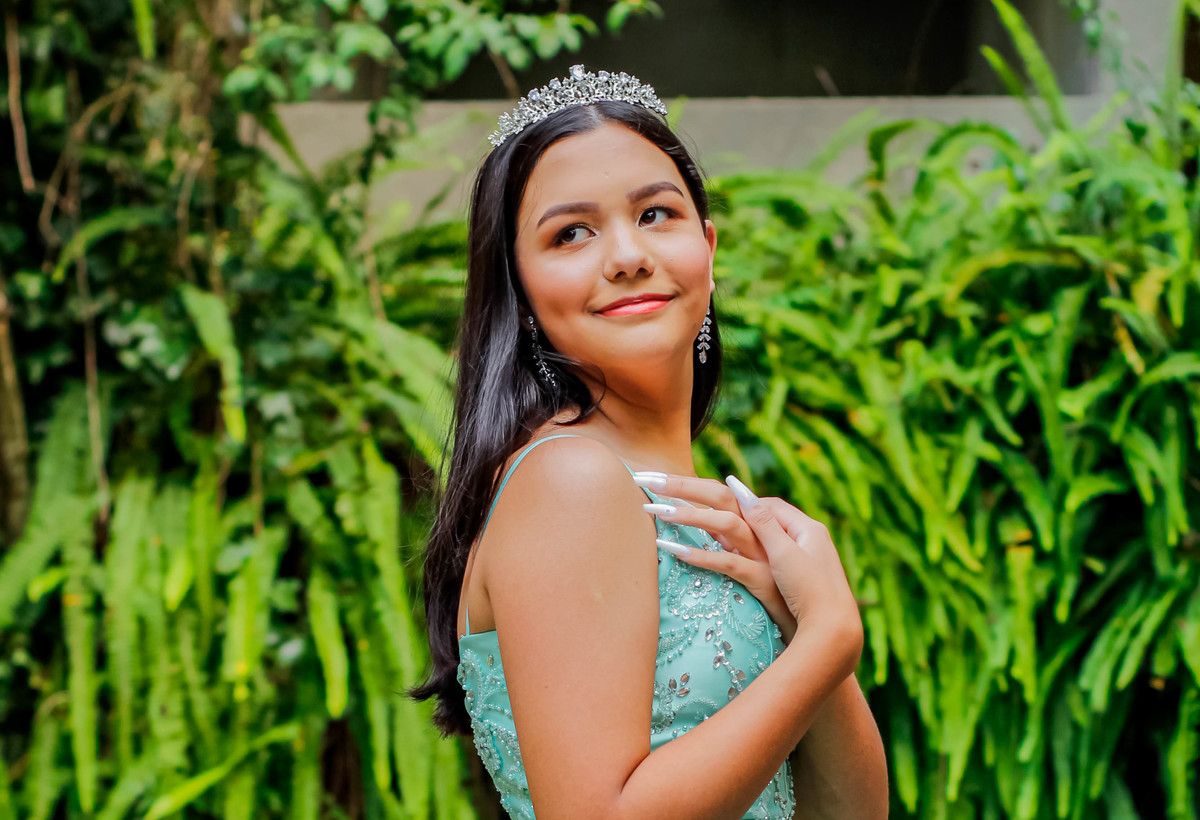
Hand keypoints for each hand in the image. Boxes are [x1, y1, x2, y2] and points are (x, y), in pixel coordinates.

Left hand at [637, 472, 795, 640]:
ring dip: (689, 515)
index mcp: (757, 523)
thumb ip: (730, 538)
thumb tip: (701, 522)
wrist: (821, 621)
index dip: (687, 483)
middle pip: (722, 496)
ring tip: (654, 510)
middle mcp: (762, 533)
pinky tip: (673, 551)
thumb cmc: (782, 590)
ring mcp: (764, 555)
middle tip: (647, 478)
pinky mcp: (763, 579)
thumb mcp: (751, 558)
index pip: (721, 492)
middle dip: (683, 485)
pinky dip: (701, 556)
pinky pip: (729, 563)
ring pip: (726, 524)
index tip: (654, 480)